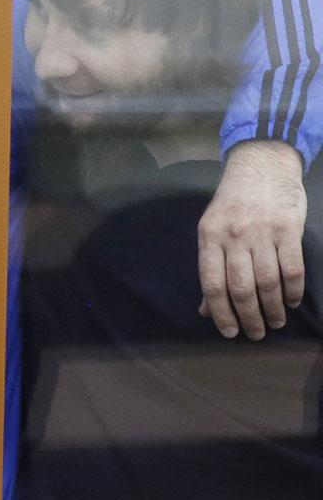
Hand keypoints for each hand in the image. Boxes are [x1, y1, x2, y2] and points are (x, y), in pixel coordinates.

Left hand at [197, 139, 307, 339]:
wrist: (260, 166)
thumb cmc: (233, 203)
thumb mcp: (212, 230)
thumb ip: (211, 267)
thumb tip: (206, 309)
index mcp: (209, 237)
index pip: (212, 284)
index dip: (220, 312)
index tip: (229, 332)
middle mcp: (234, 236)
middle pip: (240, 288)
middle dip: (249, 317)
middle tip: (256, 333)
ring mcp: (262, 232)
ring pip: (267, 282)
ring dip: (273, 308)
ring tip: (276, 322)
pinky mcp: (288, 229)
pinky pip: (292, 268)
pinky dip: (293, 291)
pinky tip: (292, 301)